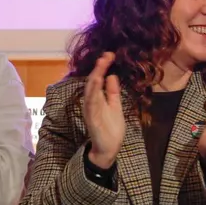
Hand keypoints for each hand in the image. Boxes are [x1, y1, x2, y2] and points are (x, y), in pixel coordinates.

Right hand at [83, 52, 125, 168]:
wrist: (108, 149)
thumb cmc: (111, 128)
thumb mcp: (115, 106)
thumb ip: (113, 92)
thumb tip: (112, 75)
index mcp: (98, 98)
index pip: (98, 79)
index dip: (102, 67)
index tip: (110, 55)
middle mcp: (92, 102)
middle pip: (92, 82)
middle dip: (98, 68)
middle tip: (106, 55)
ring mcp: (91, 111)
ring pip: (90, 91)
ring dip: (95, 78)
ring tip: (100, 65)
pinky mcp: (92, 119)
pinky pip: (91, 105)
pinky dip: (93, 94)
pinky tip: (97, 84)